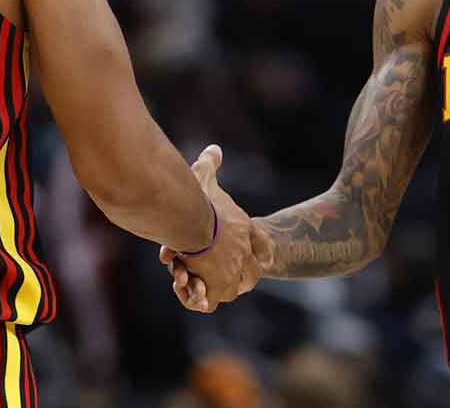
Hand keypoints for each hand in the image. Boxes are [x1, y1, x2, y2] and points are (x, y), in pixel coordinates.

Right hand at [158, 145, 271, 311]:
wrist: (193, 221)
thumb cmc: (197, 198)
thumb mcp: (204, 176)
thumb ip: (211, 163)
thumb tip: (214, 149)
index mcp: (243, 228)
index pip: (262, 243)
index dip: (262, 251)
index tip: (264, 258)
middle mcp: (243, 252)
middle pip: (252, 271)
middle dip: (238, 273)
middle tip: (218, 269)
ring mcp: (233, 272)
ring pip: (231, 287)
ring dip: (212, 286)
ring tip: (191, 280)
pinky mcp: (218, 288)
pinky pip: (212, 300)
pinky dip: (198, 298)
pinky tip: (185, 289)